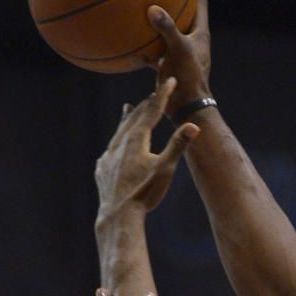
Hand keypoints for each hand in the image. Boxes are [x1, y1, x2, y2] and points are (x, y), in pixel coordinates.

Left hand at [96, 76, 198, 217]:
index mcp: (136, 139)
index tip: (169, 80)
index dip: (162, 94)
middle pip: (134, 117)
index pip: (152, 110)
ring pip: (119, 130)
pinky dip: (116, 140)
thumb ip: (178, 146)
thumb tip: (194, 125)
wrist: (118, 216)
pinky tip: (115, 145)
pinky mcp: (102, 168)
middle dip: (146, 104)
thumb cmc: (144, 193)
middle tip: (155, 94)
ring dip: (127, 118)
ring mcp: (108, 155)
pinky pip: (110, 148)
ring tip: (128, 107)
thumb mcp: (165, 169)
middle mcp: (120, 143)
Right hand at [147, 0, 212, 115]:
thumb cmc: (188, 78)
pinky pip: (152, 52)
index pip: (200, 2)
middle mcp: (190, 41)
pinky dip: (141, 47)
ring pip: (165, 32)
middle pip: (183, 13)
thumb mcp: (178, 49)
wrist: (186, 107)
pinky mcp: (167, 66)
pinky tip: (125, 41)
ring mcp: (178, 53)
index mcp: (200, 33)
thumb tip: (152, 8)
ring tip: (141, 6)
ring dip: (154, 22)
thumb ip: (167, 28)